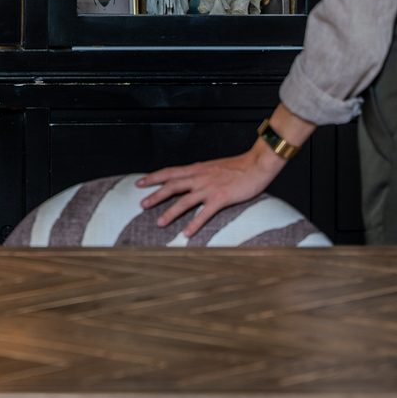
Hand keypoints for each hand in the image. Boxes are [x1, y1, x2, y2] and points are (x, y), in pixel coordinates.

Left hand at [137, 145, 284, 237]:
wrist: (257, 164)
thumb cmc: (238, 166)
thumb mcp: (213, 166)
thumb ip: (200, 173)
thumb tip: (190, 179)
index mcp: (197, 168)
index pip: (170, 172)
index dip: (153, 177)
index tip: (140, 182)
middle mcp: (199, 177)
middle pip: (172, 186)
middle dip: (155, 195)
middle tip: (142, 204)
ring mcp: (209, 188)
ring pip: (184, 201)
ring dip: (170, 212)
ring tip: (159, 223)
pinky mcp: (220, 198)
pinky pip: (204, 213)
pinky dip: (194, 224)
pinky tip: (186, 234)